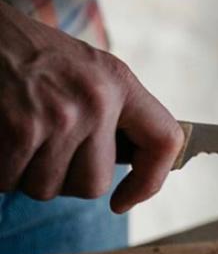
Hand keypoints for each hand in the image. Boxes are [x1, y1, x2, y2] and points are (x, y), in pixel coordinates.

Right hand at [0, 1, 182, 210]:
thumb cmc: (33, 54)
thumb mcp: (89, 70)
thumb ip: (114, 113)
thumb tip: (133, 167)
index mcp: (120, 83)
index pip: (165, 141)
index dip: (150, 181)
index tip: (124, 199)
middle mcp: (97, 101)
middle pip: (93, 184)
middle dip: (64, 179)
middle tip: (45, 151)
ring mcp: (60, 117)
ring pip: (48, 188)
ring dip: (27, 175)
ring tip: (19, 139)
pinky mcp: (21, 130)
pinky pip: (10, 181)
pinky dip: (0, 172)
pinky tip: (0, 142)